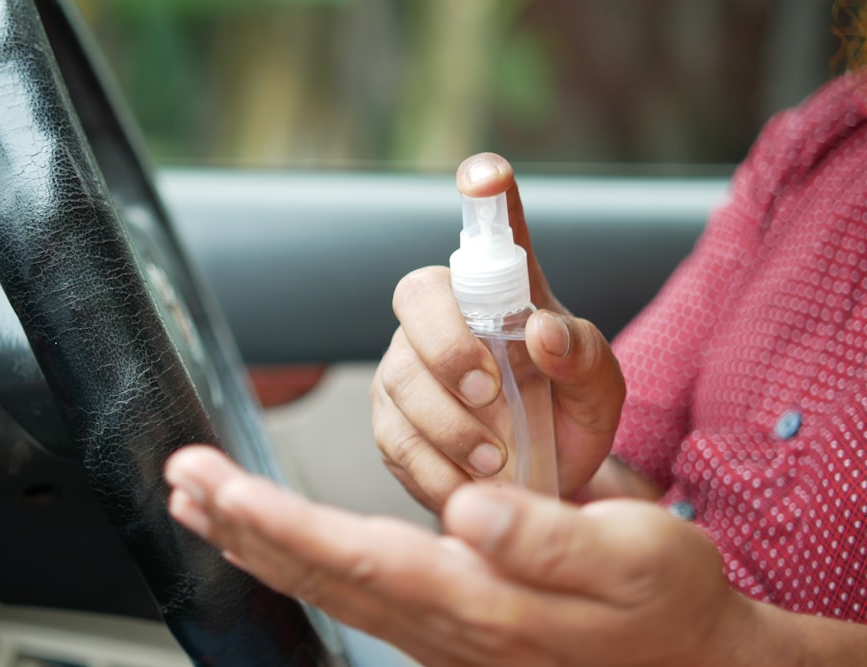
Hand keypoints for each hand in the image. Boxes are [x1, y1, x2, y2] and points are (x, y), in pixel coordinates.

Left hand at [164, 445, 749, 666]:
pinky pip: (352, 591)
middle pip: (319, 572)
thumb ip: (549, 536)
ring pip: (327, 584)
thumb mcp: (634, 554)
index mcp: (481, 598)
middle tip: (182, 478)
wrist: (688, 657)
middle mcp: (445, 622)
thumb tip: (468, 511)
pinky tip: (277, 538)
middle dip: (240, 523)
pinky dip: (301, 558)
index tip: (214, 483)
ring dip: (258, 541)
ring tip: (205, 502)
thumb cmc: (664, 601)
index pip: (353, 555)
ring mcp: (440, 631)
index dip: (275, 519)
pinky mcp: (446, 624)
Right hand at [371, 152, 624, 509]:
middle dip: (447, 345)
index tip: (488, 176)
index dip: (485, 195)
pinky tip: (468, 480)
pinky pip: (394, 438)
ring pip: (401, 377)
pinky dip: (434, 467)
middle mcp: (447, 317)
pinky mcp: (389, 421)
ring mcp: (408, 367)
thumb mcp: (599, 392)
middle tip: (490, 391)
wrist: (537, 484)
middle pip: (418, 294)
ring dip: (449, 424)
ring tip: (496, 458)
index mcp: (505, 294)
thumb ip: (583, 356)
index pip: (491, 230)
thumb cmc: (567, 416)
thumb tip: (540, 330)